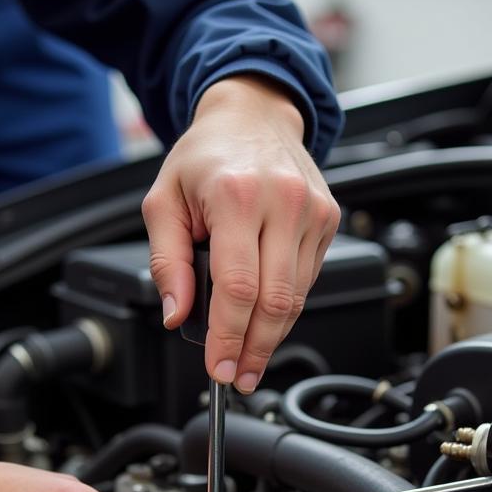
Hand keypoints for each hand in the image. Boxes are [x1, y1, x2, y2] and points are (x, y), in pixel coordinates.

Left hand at [142, 75, 340, 393]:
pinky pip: (308, 280)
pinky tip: (267, 320)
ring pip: (297, 297)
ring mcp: (312, 211)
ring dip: (272, 336)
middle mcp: (282, 201)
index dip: (229, 337)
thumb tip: (177, 313)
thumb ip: (167, 262)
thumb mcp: (163, 202)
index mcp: (236, 195)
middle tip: (238, 376)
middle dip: (255, 349)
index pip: (238, 287)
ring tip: (250, 358)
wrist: (253, 114)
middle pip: (275, 301)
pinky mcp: (329, 218)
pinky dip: (286, 308)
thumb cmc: (206, 156)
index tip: (219, 366)